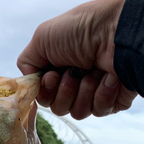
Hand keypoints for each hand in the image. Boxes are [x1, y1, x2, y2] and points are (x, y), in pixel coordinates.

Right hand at [17, 0, 136, 119]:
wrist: (116, 31)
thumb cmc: (81, 30)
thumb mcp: (42, 38)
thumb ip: (27, 62)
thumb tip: (30, 82)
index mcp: (58, 69)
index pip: (44, 96)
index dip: (46, 91)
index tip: (52, 75)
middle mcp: (75, 82)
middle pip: (58, 108)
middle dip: (65, 92)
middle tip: (74, 72)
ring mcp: (94, 92)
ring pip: (78, 113)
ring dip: (83, 92)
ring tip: (93, 72)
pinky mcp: (113, 100)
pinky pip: (99, 111)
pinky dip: (102, 94)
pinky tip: (109, 77)